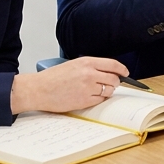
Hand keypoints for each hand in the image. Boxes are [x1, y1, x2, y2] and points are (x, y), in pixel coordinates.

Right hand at [10, 56, 129, 113]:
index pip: (113, 64)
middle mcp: (89, 74)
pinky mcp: (84, 100)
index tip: (125, 72)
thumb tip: (106, 72)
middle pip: (114, 79)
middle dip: (115, 82)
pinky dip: (98, 99)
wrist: (38, 89)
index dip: (122, 69)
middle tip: (111, 84)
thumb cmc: (52, 78)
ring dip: (107, 91)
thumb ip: (90, 67)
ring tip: (96, 91)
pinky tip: (90, 97)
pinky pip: (100, 100)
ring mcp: (88, 88)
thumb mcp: (73, 65)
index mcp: (86, 62)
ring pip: (108, 90)